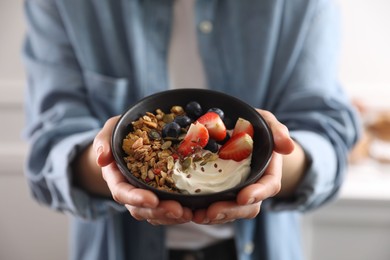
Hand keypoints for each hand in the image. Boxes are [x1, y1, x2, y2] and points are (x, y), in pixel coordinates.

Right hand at [93, 116, 192, 224]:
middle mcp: (128, 190)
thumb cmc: (119, 134)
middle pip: (140, 209)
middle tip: (178, 209)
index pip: (122, 192)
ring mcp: (143, 195)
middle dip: (158, 211)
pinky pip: (164, 210)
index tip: (152, 200)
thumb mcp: (110, 131)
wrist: (130, 139)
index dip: (136, 198)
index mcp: (115, 177)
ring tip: (188, 213)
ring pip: (153, 214)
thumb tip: (102, 158)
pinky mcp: (158, 195)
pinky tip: (192, 211)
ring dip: (170, 217)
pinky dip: (177, 214)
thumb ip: (104, 141)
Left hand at [192, 109, 294, 223]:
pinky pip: (216, 208)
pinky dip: (204, 212)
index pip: (269, 186)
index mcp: (268, 171)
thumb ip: (277, 130)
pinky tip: (191, 213)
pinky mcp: (222, 194)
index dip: (257, 193)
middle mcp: (255, 186)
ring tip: (197, 215)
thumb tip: (287, 146)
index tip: (244, 197)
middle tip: (212, 212)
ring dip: (215, 216)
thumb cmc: (255, 127)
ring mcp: (238, 192)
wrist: (240, 132)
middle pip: (249, 206)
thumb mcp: (266, 122)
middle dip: (231, 211)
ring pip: (231, 212)